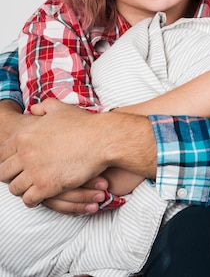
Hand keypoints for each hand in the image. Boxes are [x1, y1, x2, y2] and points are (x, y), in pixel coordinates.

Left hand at [0, 98, 155, 207]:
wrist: (102, 139)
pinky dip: (33, 200)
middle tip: (23, 176)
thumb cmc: (83, 124)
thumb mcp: (60, 109)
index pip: (2, 153)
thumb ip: (42, 107)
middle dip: (12, 175)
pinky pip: (28, 200)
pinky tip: (41, 195)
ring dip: (23, 188)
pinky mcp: (46, 187)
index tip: (17, 164)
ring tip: (32, 187)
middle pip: (3, 172)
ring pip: (15, 188)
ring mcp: (34, 171)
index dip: (9, 160)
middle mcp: (25, 153)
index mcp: (25, 135)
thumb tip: (31, 109)